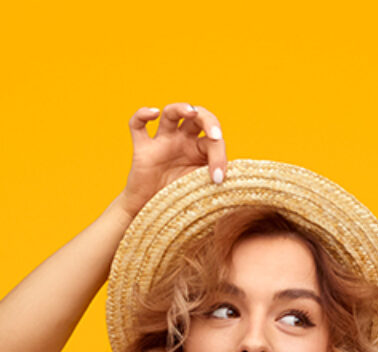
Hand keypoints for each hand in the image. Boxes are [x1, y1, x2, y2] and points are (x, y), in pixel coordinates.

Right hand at [117, 102, 227, 219]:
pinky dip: (142, 115)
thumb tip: (238, 179)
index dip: (220, 156)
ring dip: (181, 108)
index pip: (212, 140)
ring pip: (170, 113)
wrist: (151, 214)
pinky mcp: (142, 149)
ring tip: (191, 111)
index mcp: (198, 149)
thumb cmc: (178, 202)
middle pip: (196, 116)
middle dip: (209, 121)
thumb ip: (216, 180)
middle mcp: (181, 141)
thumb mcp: (202, 190)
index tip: (219, 180)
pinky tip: (153, 114)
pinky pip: (137, 125)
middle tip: (216, 137)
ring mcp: (161, 142)